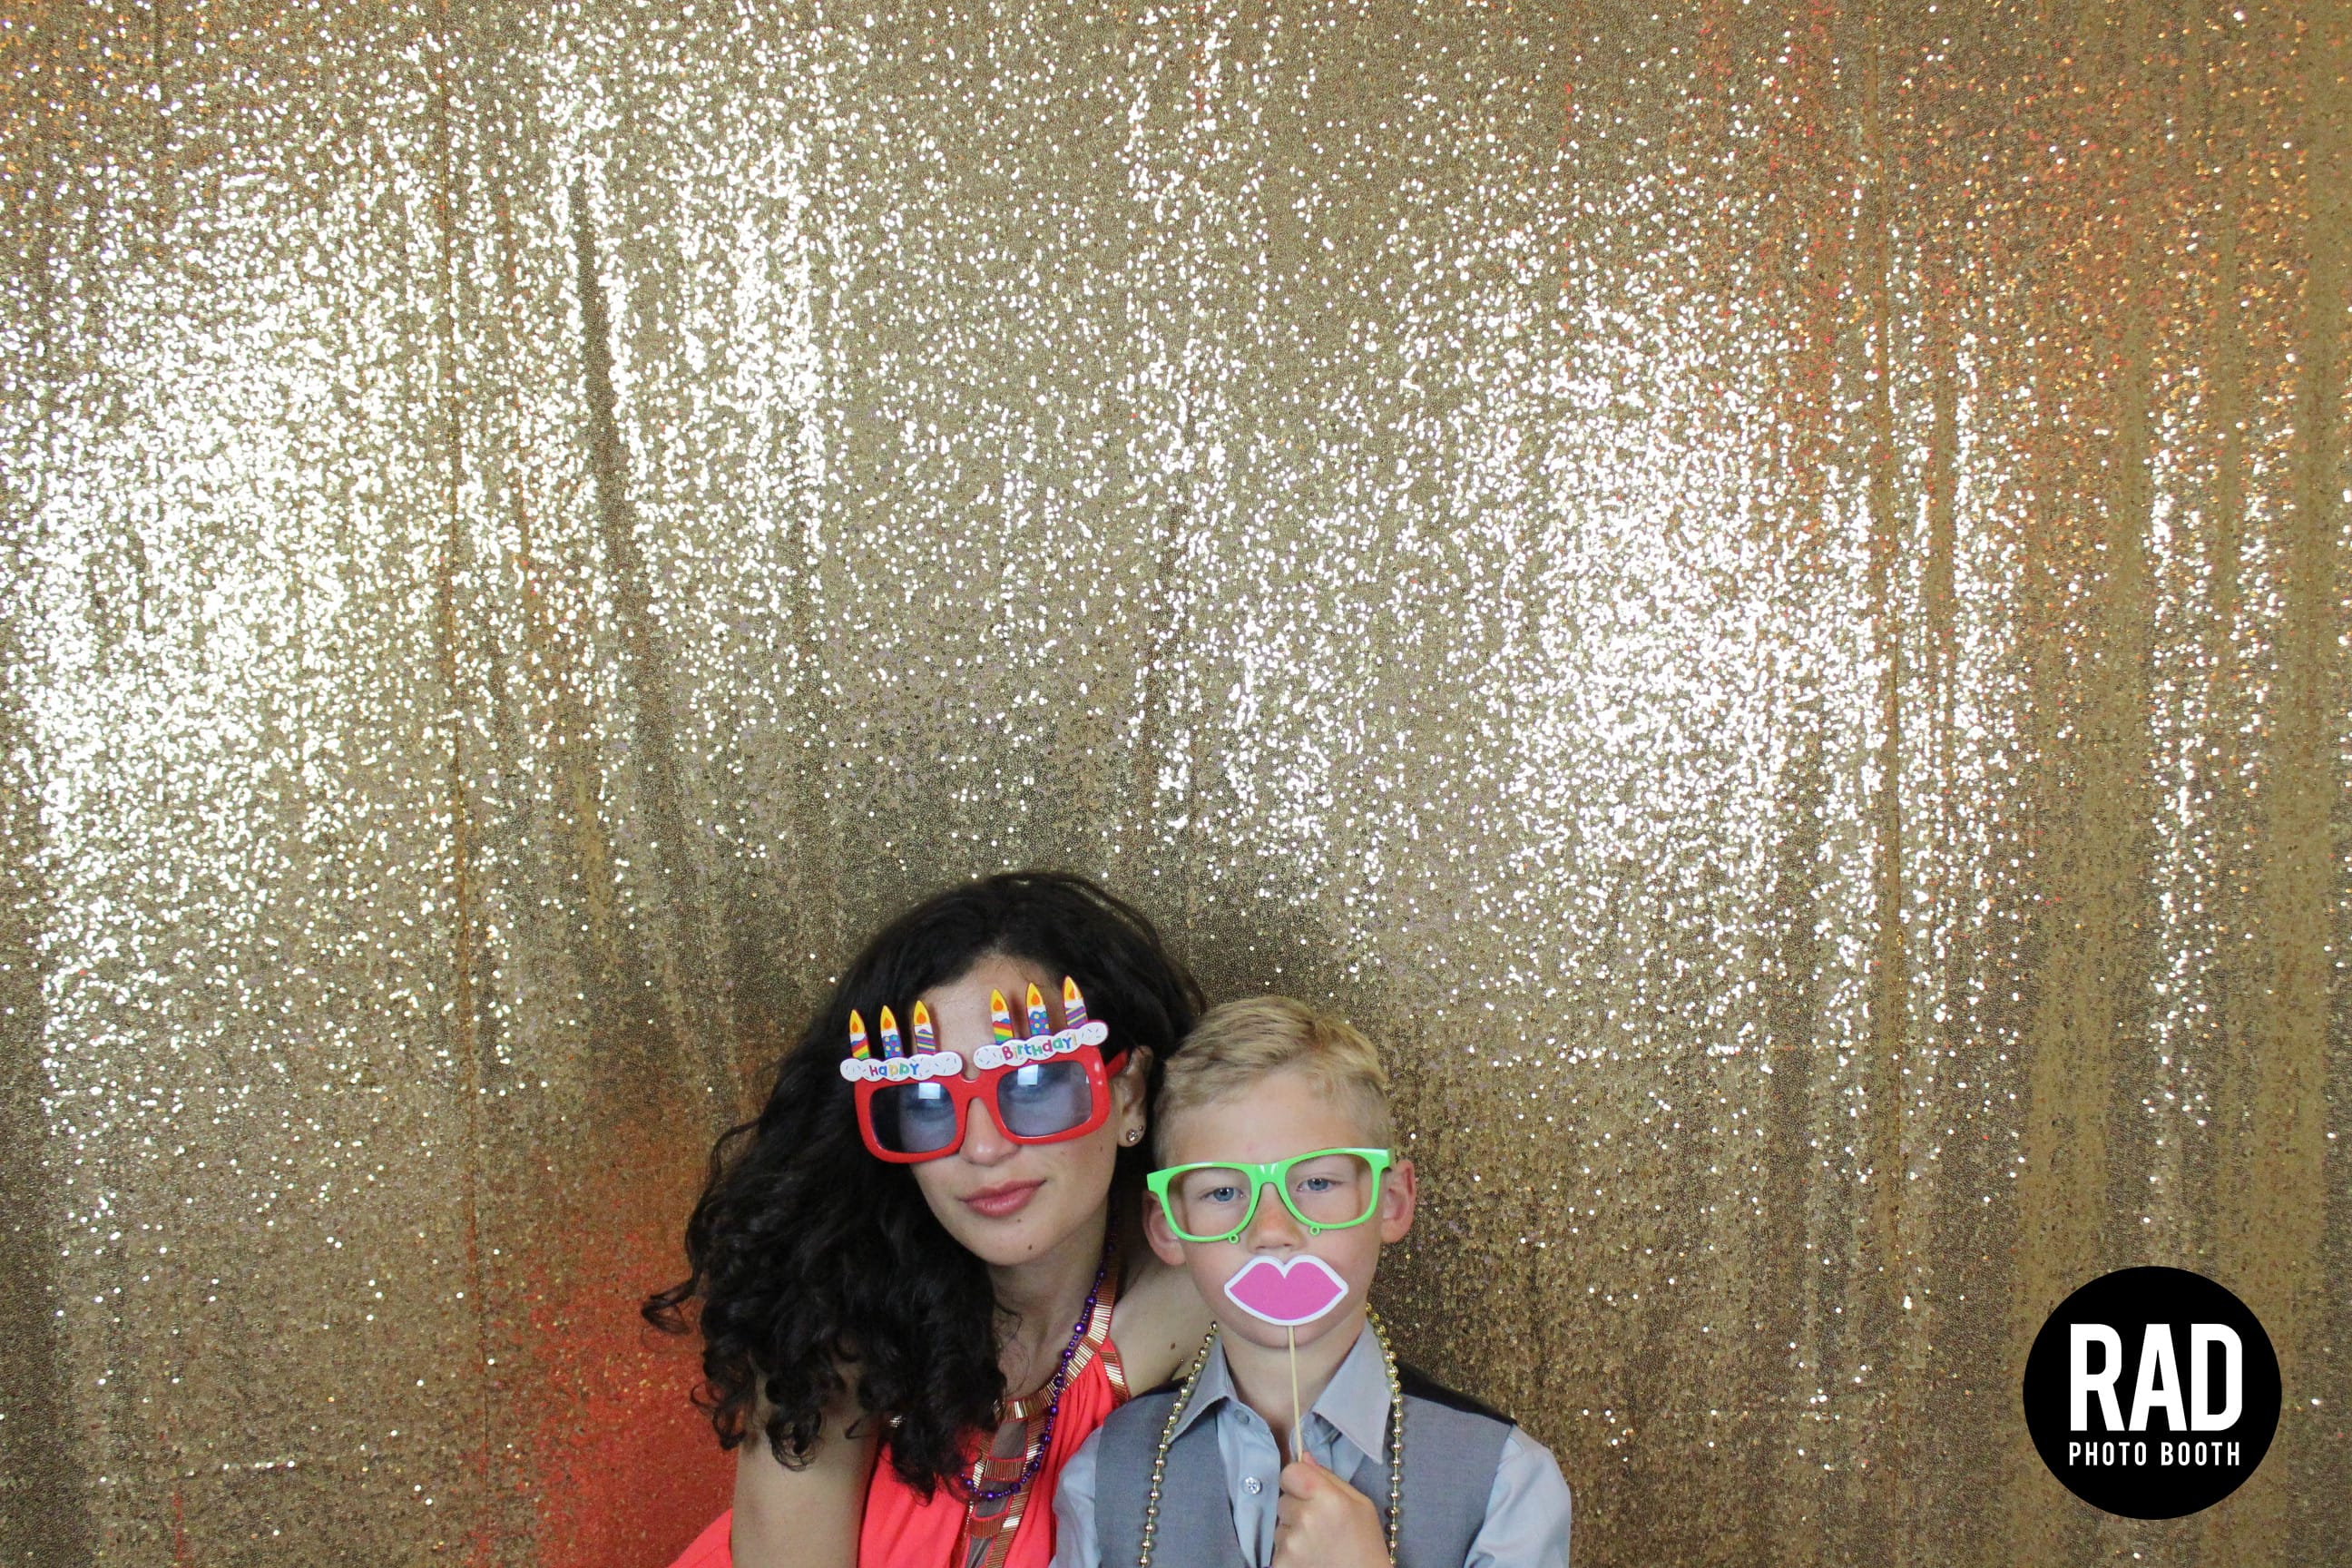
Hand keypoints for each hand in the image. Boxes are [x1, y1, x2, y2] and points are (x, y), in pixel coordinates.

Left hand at [1270, 1455, 1386, 1567]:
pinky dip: (1289, 1554)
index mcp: (1327, 1498)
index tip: (1307, 1493)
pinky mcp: (1280, 1564)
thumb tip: (1304, 1456)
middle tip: (1319, 1526)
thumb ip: (1329, 1478)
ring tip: (1316, 1546)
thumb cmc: (1366, 1546)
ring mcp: (1290, 1544)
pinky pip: (1277, 1549)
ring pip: (1279, 1525)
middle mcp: (1305, 1518)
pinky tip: (1309, 1559)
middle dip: (1296, 1509)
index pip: (1289, 1472)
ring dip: (1293, 1533)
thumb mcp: (1360, 1505)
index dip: (1297, 1481)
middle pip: (1283, 1499)